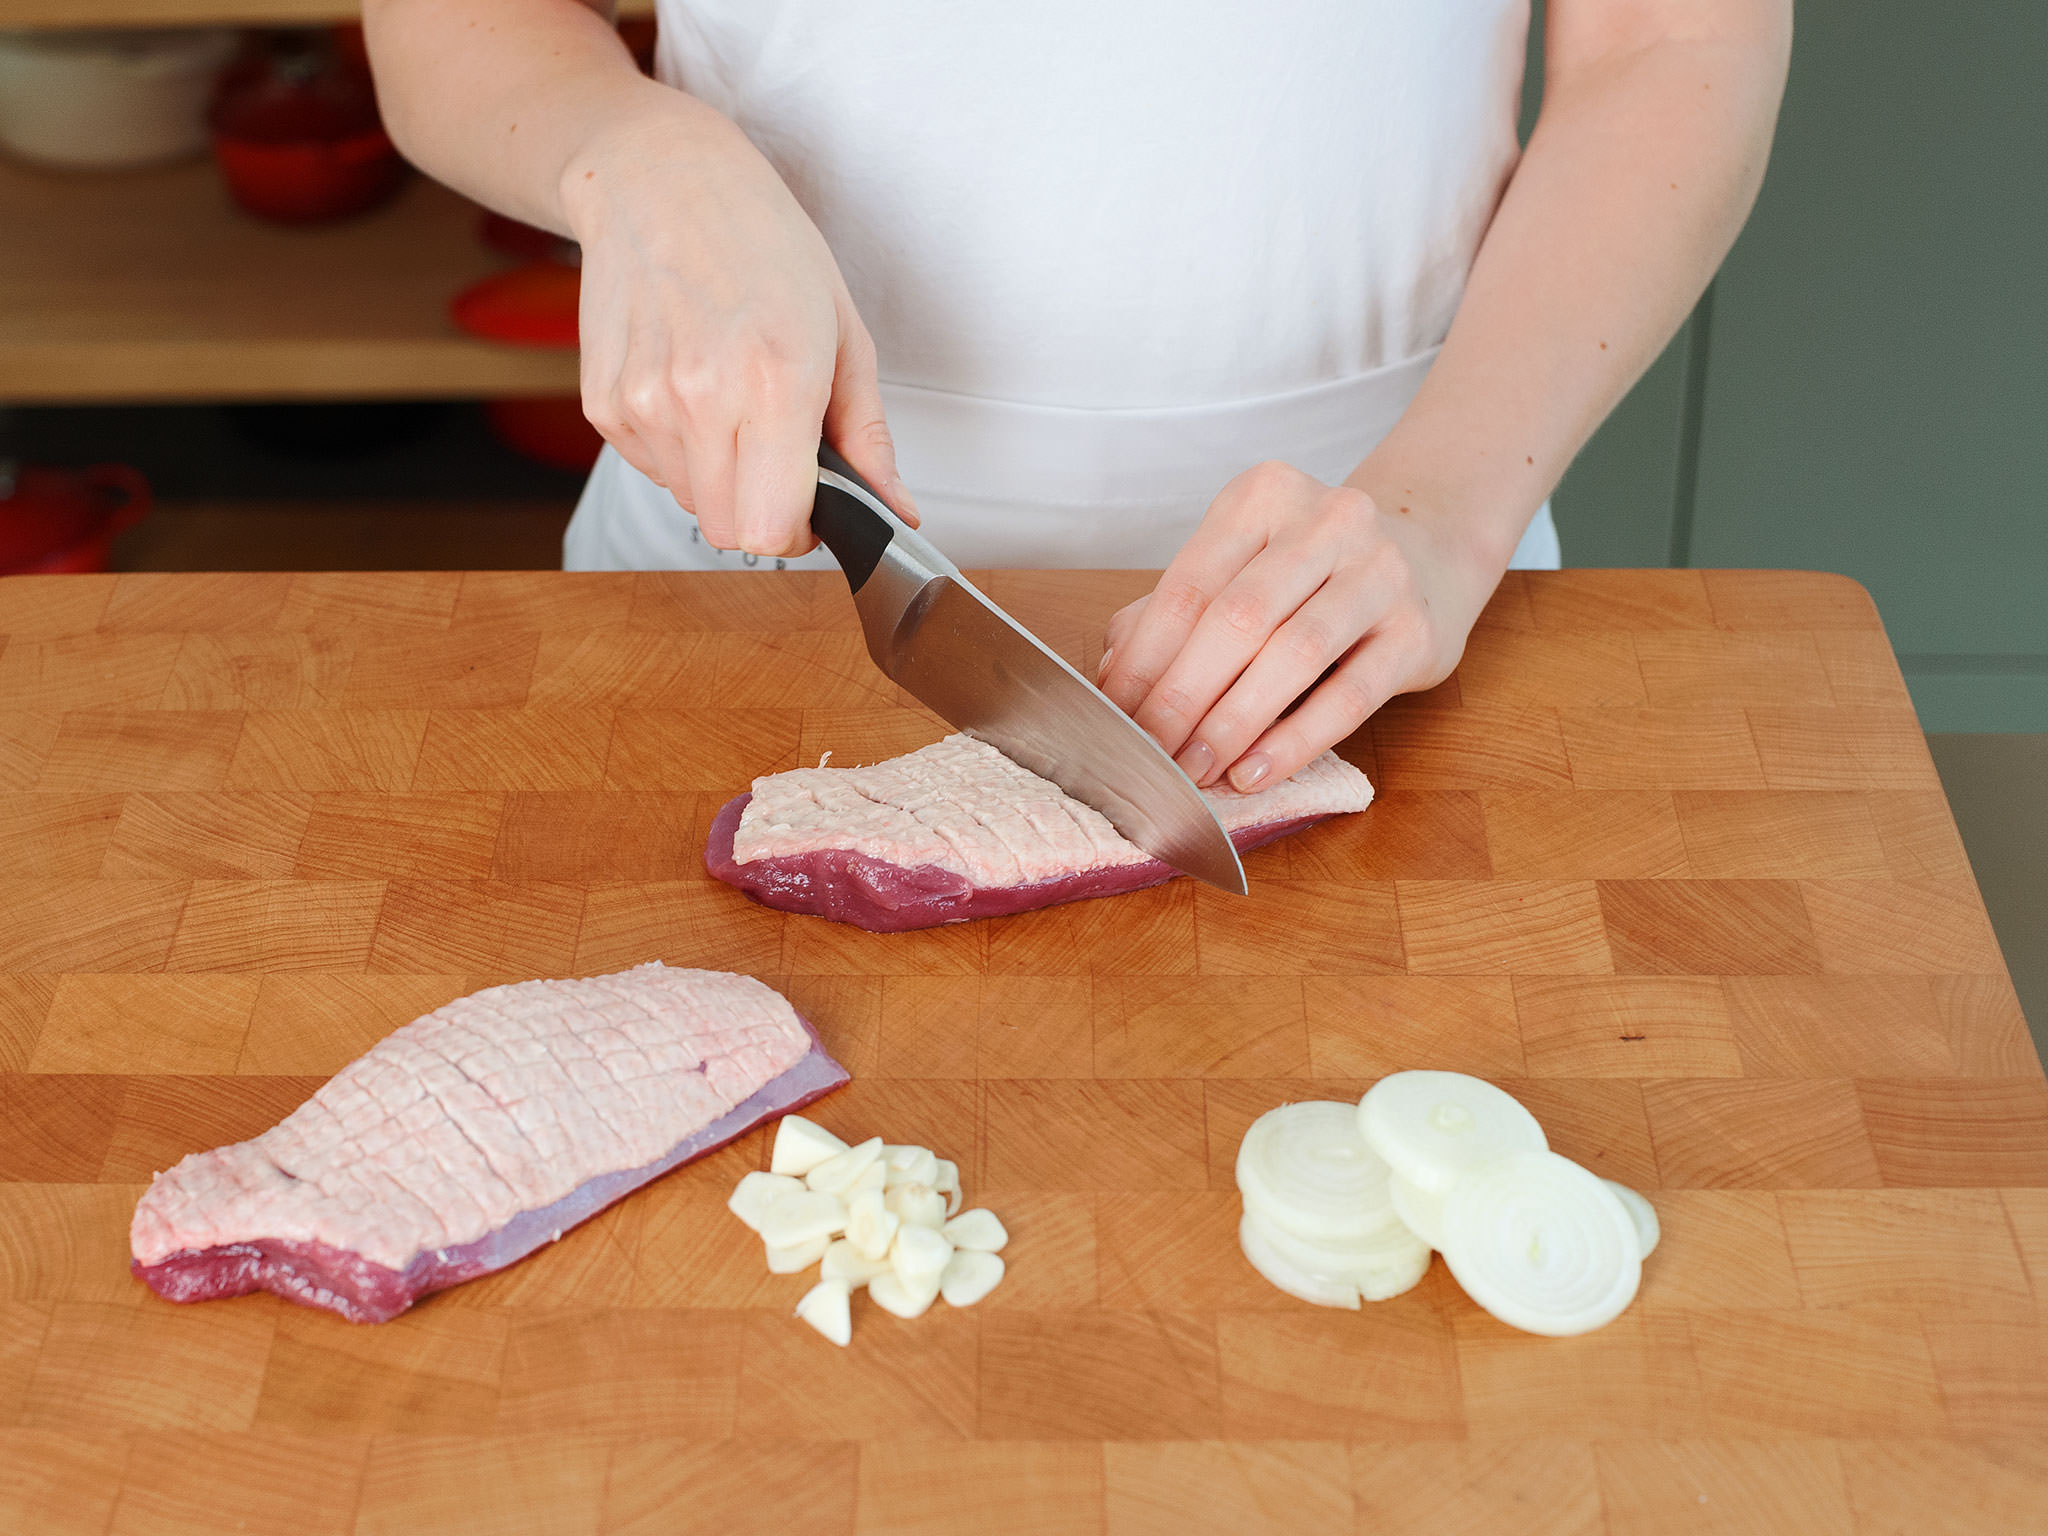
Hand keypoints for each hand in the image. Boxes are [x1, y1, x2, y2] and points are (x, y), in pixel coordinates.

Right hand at [563, 103, 914, 555]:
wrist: (659, 179)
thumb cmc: (763, 244)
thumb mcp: (844, 332)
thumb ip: (868, 437)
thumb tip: (896, 512)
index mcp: (775, 381)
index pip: (773, 531)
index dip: (799, 533)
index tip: (811, 507)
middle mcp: (701, 398)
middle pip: (731, 531)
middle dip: (762, 510)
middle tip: (777, 453)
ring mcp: (643, 403)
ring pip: (691, 502)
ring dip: (719, 476)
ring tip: (731, 399)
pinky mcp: (604, 403)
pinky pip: (652, 470)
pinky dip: (678, 449)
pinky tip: (689, 386)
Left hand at [1097, 460, 1499, 791]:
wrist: (1430, 552)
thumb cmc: (1311, 573)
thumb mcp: (1241, 567)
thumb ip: (1176, 610)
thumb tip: (1111, 674)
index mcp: (1264, 496)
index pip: (1188, 586)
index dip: (1143, 658)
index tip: (1111, 714)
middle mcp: (1328, 521)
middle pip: (1236, 618)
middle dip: (1181, 696)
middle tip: (1149, 752)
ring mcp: (1381, 571)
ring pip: (1292, 654)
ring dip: (1232, 722)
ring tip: (1195, 770)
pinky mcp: (1418, 630)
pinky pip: (1349, 696)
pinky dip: (1294, 741)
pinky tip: (1254, 772)